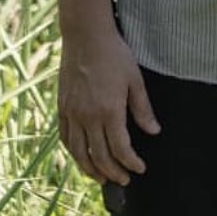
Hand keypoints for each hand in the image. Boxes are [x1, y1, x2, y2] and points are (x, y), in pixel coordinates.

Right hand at [58, 24, 160, 185]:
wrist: (85, 35)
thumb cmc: (114, 53)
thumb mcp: (135, 78)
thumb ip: (143, 108)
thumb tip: (154, 131)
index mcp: (109, 110)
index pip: (120, 148)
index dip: (131, 162)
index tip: (139, 168)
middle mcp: (88, 116)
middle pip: (99, 156)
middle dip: (113, 173)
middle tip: (124, 179)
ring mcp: (72, 113)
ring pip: (79, 153)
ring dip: (91, 169)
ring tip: (102, 177)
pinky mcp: (62, 107)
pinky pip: (65, 138)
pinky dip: (74, 152)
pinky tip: (81, 155)